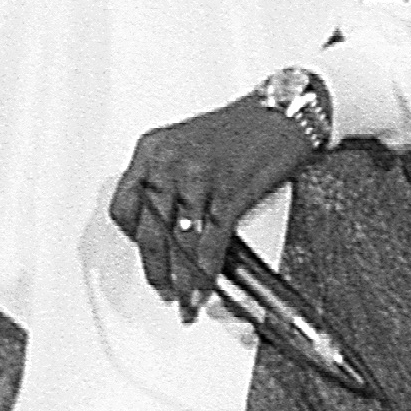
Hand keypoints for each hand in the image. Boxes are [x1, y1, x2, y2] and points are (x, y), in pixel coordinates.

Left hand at [107, 93, 318, 319]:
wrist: (286, 111)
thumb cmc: (243, 127)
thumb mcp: (188, 144)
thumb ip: (168, 180)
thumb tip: (164, 226)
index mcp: (153, 150)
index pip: (124, 205)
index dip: (132, 238)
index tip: (144, 254)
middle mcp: (170, 162)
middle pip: (149, 230)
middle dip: (156, 269)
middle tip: (162, 289)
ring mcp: (198, 178)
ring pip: (179, 242)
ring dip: (181, 279)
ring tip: (184, 299)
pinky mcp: (229, 193)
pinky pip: (210, 242)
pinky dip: (205, 272)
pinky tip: (204, 287)